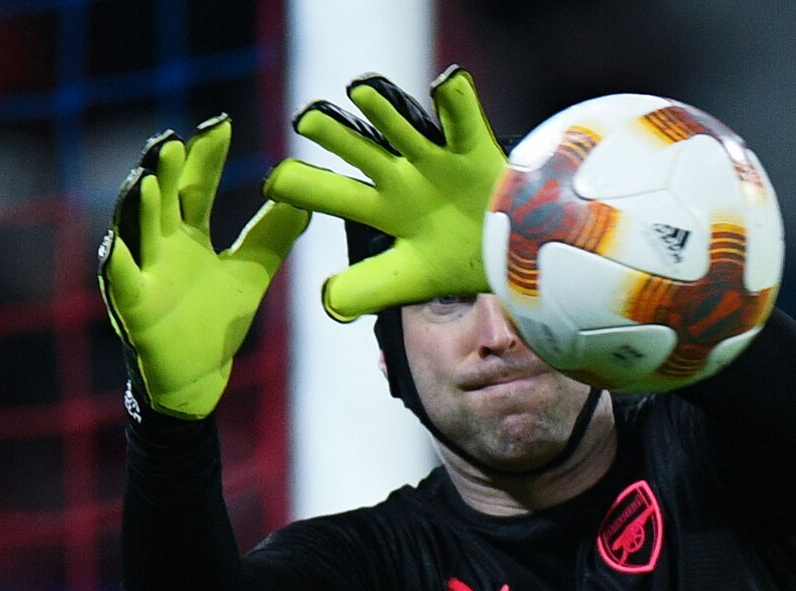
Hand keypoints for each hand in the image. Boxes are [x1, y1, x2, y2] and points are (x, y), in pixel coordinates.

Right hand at [98, 115, 309, 419]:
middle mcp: (160, 247)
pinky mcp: (132, 309)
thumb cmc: (214, 321)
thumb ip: (272, 236)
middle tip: (172, 140)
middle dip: (164, 171)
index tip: (221, 121)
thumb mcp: (251, 272)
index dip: (205, 155)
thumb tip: (303, 200)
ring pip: (133, 233)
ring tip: (144, 179)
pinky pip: (120, 284)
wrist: (198, 376)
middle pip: (160, 200)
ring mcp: (142, 275)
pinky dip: (115, 264)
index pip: (195, 185)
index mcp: (186, 234)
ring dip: (136, 207)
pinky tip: (112, 245)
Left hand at [263, 65, 504, 320]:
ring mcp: (437, 161)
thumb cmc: (462, 259)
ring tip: (359, 91)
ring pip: (405, 130)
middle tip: (306, 121)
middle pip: (362, 153)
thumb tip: (328, 301)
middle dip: (335, 136)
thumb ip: (370, 287)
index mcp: (384, 208)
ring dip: (384, 112)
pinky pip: (464, 123)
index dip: (305, 187)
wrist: (518, 249)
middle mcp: (404, 178)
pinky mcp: (474, 150)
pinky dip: (457, 102)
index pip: (336, 196)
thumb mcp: (412, 277)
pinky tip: (445, 84)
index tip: (277, 182)